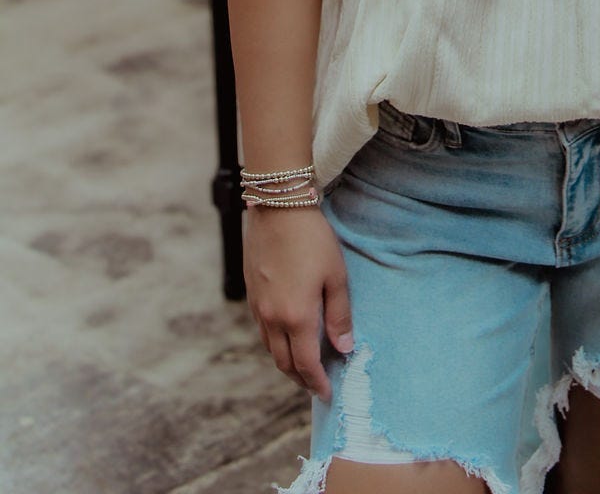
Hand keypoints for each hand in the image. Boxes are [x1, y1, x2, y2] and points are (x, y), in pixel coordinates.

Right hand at [244, 206, 352, 401]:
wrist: (277, 208)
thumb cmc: (313, 239)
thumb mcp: (336, 276)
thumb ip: (339, 315)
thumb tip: (344, 349)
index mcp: (297, 317)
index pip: (306, 364)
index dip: (317, 383)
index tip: (327, 394)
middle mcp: (273, 318)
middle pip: (284, 363)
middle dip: (301, 379)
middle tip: (316, 385)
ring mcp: (258, 307)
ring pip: (270, 348)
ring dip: (286, 363)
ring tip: (303, 366)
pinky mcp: (251, 294)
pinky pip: (262, 330)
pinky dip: (275, 343)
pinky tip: (287, 336)